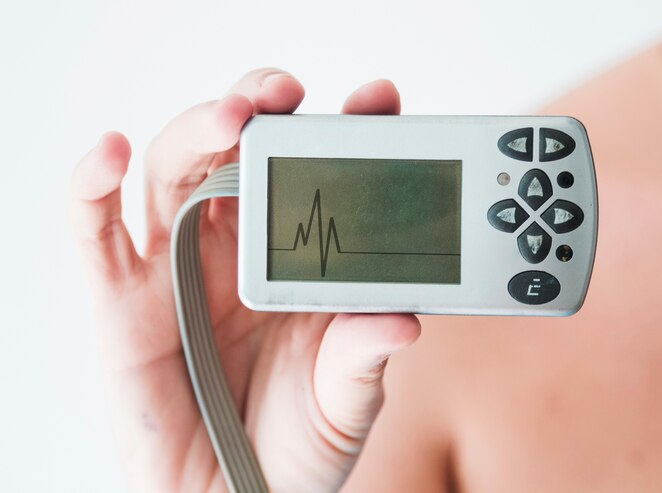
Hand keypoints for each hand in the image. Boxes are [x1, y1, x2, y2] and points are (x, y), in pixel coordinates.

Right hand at [69, 68, 420, 492]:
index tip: (378, 102)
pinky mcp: (118, 301)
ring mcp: (174, 268)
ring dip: (196, 131)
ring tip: (231, 117)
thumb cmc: (293, 445)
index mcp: (295, 259)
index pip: (315, 175)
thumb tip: (401, 319)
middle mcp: (233, 248)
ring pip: (171, 171)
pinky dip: (91, 186)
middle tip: (288, 95)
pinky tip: (108, 154)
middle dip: (259, 111)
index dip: (342, 132)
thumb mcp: (344, 399)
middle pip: (235, 152)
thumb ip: (363, 355)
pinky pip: (93, 231)